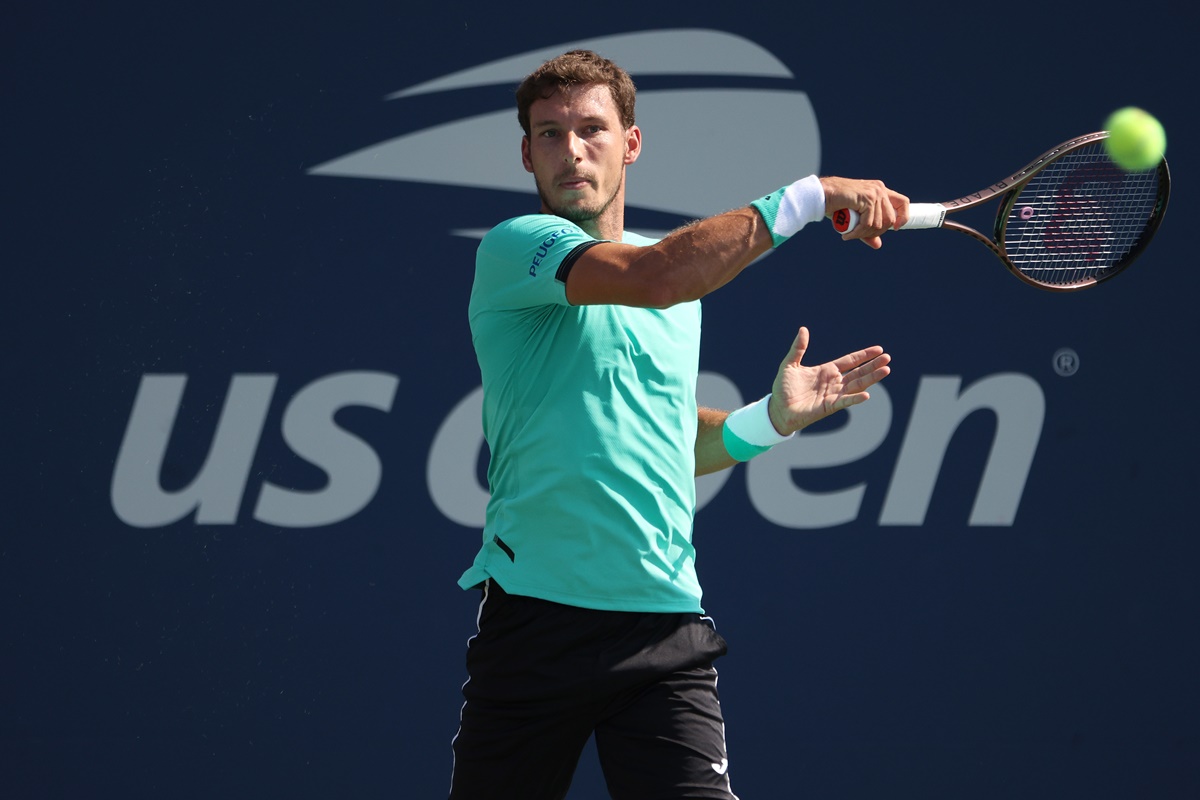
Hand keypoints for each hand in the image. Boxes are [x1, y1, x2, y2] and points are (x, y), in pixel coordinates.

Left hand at [767, 327, 890, 434]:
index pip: (850, 361)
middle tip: (888, 358)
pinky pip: (845, 402)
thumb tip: (803, 329)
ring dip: (871, 378)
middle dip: (873, 365)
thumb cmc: (783, 388)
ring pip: (857, 385)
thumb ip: (798, 348)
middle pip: (858, 372)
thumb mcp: (790, 364)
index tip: (879, 349)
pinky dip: (855, 399)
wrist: (778, 409)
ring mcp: (833, 394)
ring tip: (886, 370)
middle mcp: (834, 382)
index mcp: (826, 370)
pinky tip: (867, 394)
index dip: (864, 355)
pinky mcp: (829, 407)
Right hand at [819, 176, 909, 248]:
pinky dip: (857, 232)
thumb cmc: (836, 205)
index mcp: (880, 191)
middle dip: (876, 232)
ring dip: (864, 233)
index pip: (903, 202)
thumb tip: (878, 245)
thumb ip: (867, 230)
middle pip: (890, 219)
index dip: (903, 217)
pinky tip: (847, 234)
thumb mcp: (856, 219)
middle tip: (859, 235)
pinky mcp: (867, 198)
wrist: (821, 195)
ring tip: (850, 234)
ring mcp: (874, 193)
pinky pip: (868, 223)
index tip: (896, 229)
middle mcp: (880, 190)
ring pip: (879, 223)